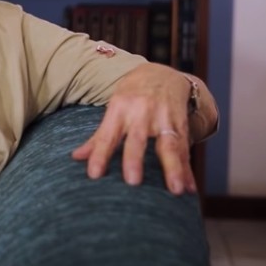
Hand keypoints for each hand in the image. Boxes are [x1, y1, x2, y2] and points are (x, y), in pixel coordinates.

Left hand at [71, 63, 196, 195]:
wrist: (163, 75)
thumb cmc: (132, 95)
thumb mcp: (114, 108)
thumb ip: (99, 136)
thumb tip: (76, 158)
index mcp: (120, 108)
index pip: (107, 135)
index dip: (100, 154)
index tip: (94, 175)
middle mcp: (142, 112)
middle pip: (137, 138)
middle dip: (135, 160)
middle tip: (132, 181)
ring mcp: (164, 118)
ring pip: (169, 145)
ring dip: (173, 169)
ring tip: (176, 190)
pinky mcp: (182, 125)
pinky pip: (184, 150)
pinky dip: (187, 171)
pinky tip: (190, 188)